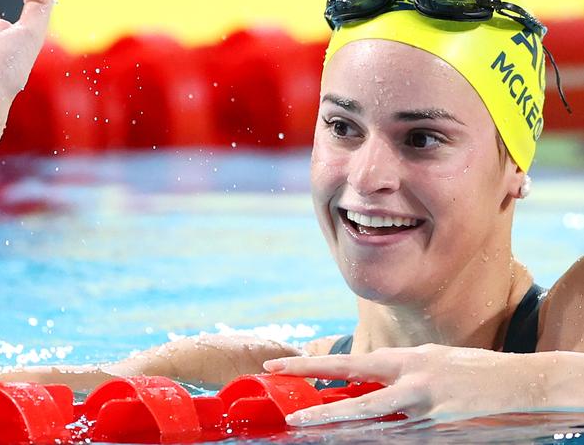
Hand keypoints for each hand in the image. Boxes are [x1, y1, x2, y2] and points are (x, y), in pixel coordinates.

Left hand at [263, 343, 546, 425]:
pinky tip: (357, 436)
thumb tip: (366, 384)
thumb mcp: (426, 359)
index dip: (312, 365)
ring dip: (341, 426)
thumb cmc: (468, 368)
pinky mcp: (439, 429)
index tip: (281, 367)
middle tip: (289, 416)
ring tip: (308, 429)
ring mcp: (425, 409)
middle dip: (320, 407)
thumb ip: (395, 372)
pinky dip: (379, 436)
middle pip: (356, 396)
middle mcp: (410, 382)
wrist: (515, 383)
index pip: (349, 363)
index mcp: (404, 360)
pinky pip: (401, 435)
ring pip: (374, 422)